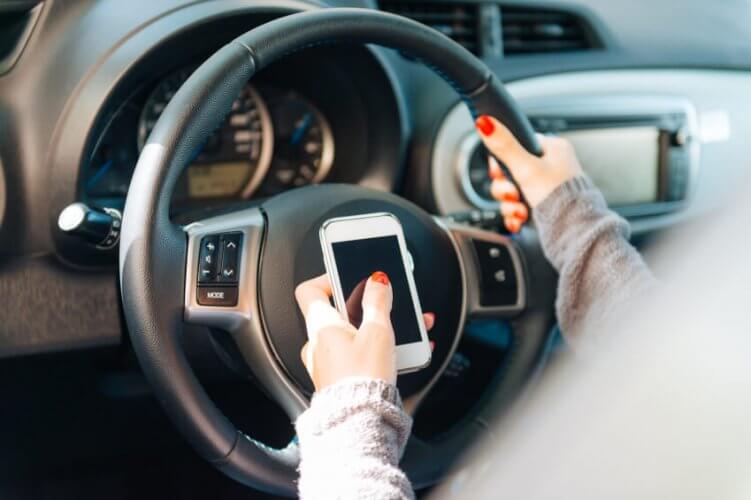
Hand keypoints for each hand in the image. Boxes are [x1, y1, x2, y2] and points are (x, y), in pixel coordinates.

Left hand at [294, 272, 435, 390]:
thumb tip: (377, 281)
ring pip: (350, 335)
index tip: (349, 276)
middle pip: (337, 312)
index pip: (311, 289)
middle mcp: (317, 343)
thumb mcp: (377, 332)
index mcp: (321, 325)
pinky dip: (374, 351)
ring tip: (401, 333)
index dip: (329, 277)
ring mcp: (325, 363)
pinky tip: (397, 354)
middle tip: (383, 307)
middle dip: (364, 308)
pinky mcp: (338, 380)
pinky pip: (355, 356)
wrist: (360, 422)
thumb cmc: (362, 380)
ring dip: (375, 330)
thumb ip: (377, 302)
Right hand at [475, 115, 583, 232]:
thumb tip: (486, 123)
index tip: (499, 171)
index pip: (518, 145)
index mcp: (552, 150)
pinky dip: (515, 214)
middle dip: (506, 189)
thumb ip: (504, 146)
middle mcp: (551, 167)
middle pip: (510, 172)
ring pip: (512, 192)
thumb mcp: (526, 168)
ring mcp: (546, 188)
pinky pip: (518, 207)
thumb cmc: (561, 197)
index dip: (503, 160)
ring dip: (510, 204)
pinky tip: (519, 219)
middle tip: (512, 194)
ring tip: (520, 210)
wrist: (574, 230)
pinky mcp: (543, 206)